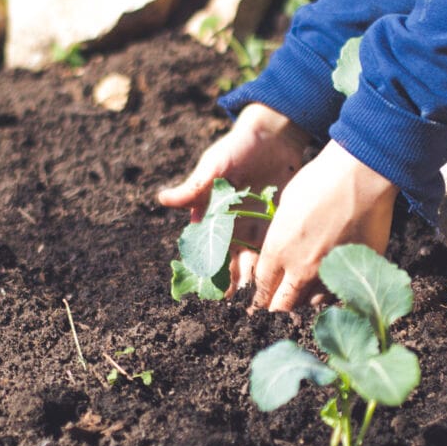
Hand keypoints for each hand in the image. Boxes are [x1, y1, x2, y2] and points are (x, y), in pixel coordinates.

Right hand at [158, 102, 311, 289]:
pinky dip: (279, 264)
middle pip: (233, 262)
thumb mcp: (213, 166)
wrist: (273, 134)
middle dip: (236, 286)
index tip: (210, 293)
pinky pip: (278, 248)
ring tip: (262, 305)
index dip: (209, 272)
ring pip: (256, 261)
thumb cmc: (237, 147)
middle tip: (240, 311)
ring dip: (258, 282)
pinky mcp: (279, 223)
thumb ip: (193, 187)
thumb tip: (162, 199)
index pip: (208, 250)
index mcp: (214, 218)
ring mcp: (258, 227)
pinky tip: (284, 283)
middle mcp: (234, 227)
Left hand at [249, 140, 397, 312]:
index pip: (262, 286)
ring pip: (310, 304)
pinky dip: (329, 295)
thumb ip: (281, 234)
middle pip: (281, 304)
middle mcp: (301, 268)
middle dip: (274, 310)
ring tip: (301, 301)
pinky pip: (337, 294)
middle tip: (273, 312)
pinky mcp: (354, 272)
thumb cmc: (320, 181)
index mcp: (278, 249)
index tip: (255, 305)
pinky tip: (327, 290)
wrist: (360, 177)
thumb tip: (283, 244)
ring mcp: (329, 273)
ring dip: (303, 303)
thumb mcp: (287, 206)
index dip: (257, 298)